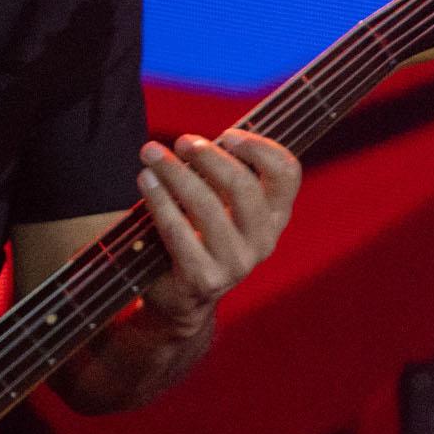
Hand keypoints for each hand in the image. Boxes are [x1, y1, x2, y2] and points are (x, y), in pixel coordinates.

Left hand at [134, 132, 301, 334]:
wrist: (183, 299)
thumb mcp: (224, 207)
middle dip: (208, 156)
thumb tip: (203, 137)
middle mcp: (263, 241)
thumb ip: (225, 175)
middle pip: (243, 186)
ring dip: (175, 173)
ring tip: (151, 154)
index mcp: (275, 217)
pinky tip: (146, 181)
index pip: (287, 173)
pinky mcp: (203, 278)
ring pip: (207, 206)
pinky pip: (178, 232)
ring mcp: (235, 264)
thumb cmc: (201, 236)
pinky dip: (159, 201)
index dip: (259, 147)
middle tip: (181, 141)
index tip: (227, 134)